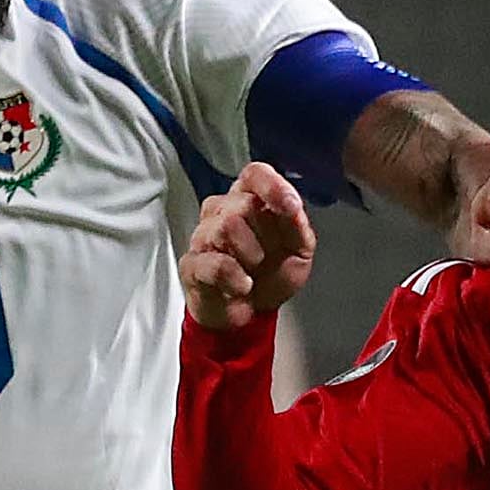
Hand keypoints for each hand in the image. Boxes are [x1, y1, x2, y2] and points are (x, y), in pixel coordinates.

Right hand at [183, 163, 316, 332]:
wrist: (250, 315)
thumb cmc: (271, 275)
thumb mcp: (298, 251)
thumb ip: (298, 226)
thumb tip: (293, 206)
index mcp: (251, 200)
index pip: (254, 174)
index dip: (272, 186)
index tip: (290, 206)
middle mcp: (224, 210)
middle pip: (242, 204)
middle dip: (266, 237)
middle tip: (267, 257)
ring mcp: (204, 235)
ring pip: (226, 227)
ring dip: (250, 256)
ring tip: (252, 271)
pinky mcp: (191, 263)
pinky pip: (214, 262)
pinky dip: (235, 278)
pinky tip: (242, 285)